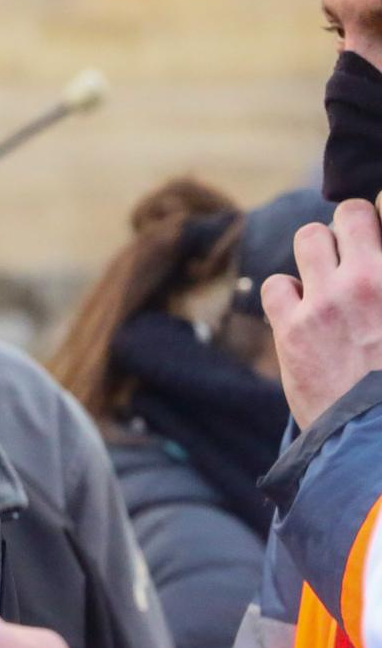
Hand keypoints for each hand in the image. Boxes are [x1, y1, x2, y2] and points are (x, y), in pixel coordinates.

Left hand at [261, 195, 381, 426]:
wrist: (378, 435)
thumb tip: (377, 272)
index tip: (379, 237)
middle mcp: (370, 279)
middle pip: (350, 212)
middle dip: (352, 225)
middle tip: (357, 248)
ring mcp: (329, 300)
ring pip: (309, 237)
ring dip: (317, 251)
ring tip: (329, 275)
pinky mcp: (293, 326)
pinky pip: (276, 284)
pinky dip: (286, 292)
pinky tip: (302, 309)